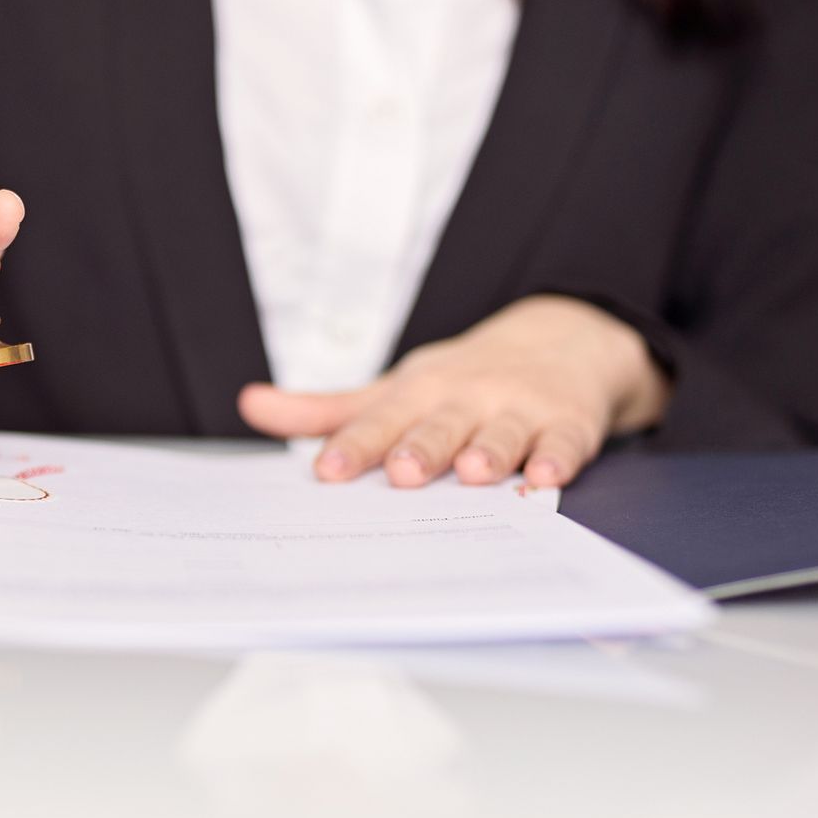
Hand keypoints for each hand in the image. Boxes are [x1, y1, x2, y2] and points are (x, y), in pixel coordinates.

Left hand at [236, 296, 669, 488]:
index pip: (378, 422)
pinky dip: (557, 460)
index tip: (325, 472)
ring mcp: (519, 410)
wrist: (560, 340)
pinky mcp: (567, 424)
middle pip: (439, 427)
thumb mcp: (393, 389)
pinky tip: (546, 477)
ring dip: (489, 453)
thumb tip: (250, 405)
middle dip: (421, 449)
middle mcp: (466, 398)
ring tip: (473, 473)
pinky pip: (564, 443)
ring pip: (501, 435)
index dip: (353, 447)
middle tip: (401, 474)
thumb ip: (326, 410)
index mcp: (417, 393)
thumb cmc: (459, 381)